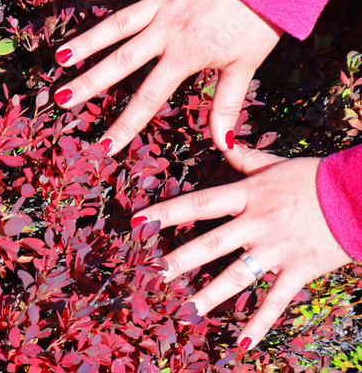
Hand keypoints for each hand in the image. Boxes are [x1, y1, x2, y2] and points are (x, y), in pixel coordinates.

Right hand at [54, 0, 282, 153]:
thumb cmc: (259, 20)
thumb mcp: (246, 64)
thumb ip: (227, 104)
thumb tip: (222, 144)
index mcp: (185, 56)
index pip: (148, 98)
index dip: (125, 124)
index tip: (106, 146)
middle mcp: (166, 32)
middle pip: (120, 62)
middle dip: (89, 83)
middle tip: (62, 100)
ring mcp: (161, 6)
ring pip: (116, 27)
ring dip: (86, 43)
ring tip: (60, 59)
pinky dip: (99, 3)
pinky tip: (79, 5)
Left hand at [131, 146, 352, 349]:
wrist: (358, 193)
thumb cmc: (313, 178)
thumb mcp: (274, 163)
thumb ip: (243, 156)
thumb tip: (220, 136)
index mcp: (247, 195)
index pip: (197, 204)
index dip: (165, 212)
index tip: (137, 223)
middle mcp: (256, 223)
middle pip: (209, 245)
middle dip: (176, 262)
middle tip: (149, 278)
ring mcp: (276, 249)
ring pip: (236, 276)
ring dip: (208, 297)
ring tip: (182, 314)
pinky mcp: (298, 269)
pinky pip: (276, 299)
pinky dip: (260, 321)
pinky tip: (242, 341)